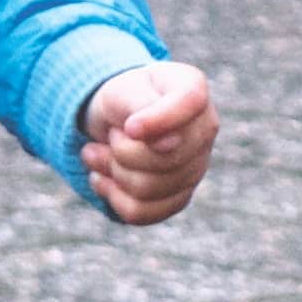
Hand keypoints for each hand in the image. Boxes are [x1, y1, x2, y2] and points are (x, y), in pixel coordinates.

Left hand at [81, 59, 214, 226]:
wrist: (114, 120)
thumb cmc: (122, 99)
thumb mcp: (121, 90)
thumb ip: (142, 105)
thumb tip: (166, 146)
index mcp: (195, 92)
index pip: (190, 102)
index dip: (157, 120)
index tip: (129, 127)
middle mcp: (204, 131)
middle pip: (166, 157)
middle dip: (122, 149)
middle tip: (110, 135)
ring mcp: (196, 168)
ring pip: (148, 189)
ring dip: (112, 171)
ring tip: (97, 153)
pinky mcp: (178, 198)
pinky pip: (141, 212)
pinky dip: (112, 196)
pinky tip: (102, 178)